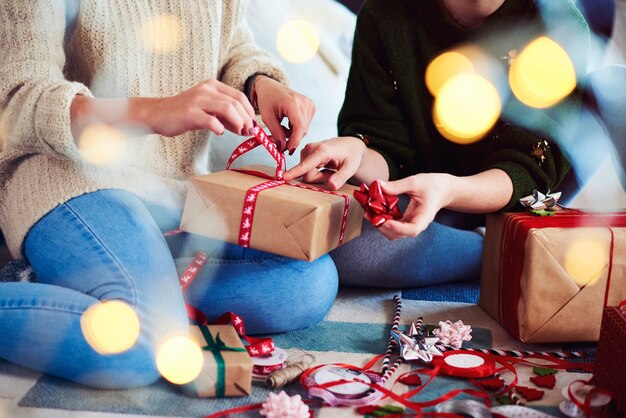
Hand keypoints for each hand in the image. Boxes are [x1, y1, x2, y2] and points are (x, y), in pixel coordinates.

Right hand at [137, 79, 254, 136]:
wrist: (158, 114)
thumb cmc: (185, 113)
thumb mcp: (208, 109)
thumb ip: (225, 116)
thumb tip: (246, 127)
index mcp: (213, 86)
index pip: (239, 96)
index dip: (249, 112)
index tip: (253, 125)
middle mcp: (206, 90)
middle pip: (236, 103)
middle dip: (246, 119)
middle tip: (248, 132)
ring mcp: (197, 100)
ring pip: (227, 109)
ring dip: (238, 123)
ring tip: (239, 133)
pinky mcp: (190, 113)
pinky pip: (211, 121)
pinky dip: (220, 128)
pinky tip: (219, 132)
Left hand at [253, 76, 315, 152]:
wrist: (271, 87)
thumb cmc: (267, 100)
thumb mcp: (267, 117)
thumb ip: (276, 133)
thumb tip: (283, 148)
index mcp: (293, 102)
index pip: (299, 126)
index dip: (295, 141)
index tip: (288, 151)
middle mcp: (305, 102)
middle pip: (302, 129)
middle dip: (291, 138)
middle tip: (279, 140)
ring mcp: (310, 104)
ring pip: (304, 129)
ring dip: (293, 134)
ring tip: (281, 128)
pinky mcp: (311, 107)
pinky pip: (306, 124)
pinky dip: (296, 128)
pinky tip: (288, 123)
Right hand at [284, 136, 366, 189]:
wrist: (350, 145)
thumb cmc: (352, 155)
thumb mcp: (351, 167)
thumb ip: (342, 176)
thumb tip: (332, 185)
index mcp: (322, 151)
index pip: (306, 165)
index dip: (295, 172)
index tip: (283, 177)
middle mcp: (311, 148)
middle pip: (307, 174)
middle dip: (319, 178)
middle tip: (332, 172)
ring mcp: (306, 150)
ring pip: (306, 174)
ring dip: (318, 176)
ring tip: (330, 168)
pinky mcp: (305, 153)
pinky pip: (306, 171)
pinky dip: (316, 172)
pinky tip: (324, 166)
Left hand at [376, 173, 452, 239]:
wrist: (443, 189)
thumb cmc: (433, 185)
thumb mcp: (415, 182)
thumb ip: (396, 186)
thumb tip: (378, 186)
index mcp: (424, 217)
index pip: (412, 229)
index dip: (397, 228)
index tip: (385, 221)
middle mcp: (417, 224)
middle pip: (398, 234)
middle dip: (382, 226)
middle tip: (369, 214)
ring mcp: (410, 224)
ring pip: (393, 232)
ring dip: (380, 225)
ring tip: (369, 212)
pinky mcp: (405, 221)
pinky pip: (392, 225)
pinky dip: (382, 220)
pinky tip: (374, 211)